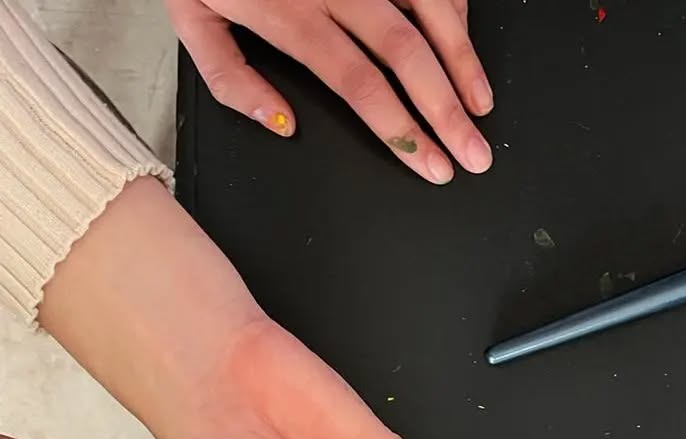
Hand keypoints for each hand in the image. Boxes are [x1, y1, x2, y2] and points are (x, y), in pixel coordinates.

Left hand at [166, 0, 493, 183]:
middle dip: (447, 110)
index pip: (359, 84)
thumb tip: (281, 124)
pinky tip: (462, 42)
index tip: (432, 164)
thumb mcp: (190, 18)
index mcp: (287, 12)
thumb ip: (232, 79)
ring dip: (462, 59)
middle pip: (405, 53)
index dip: (402, 131)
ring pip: (428, 8)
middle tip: (475, 152)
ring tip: (482, 105)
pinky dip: (451, 9)